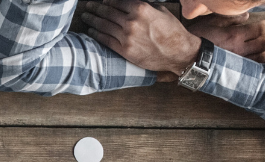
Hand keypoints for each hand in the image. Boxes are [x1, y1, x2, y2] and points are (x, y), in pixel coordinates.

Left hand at [82, 0, 202, 76]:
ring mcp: (127, 37)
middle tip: (88, 6)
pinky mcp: (125, 50)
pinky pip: (106, 40)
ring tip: (85, 16)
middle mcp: (131, 22)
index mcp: (141, 9)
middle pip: (108, 12)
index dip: (107, 1)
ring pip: (104, 26)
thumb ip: (144, 5)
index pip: (117, 1)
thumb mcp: (160, 11)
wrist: (178, 52)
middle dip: (95, 8)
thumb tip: (130, 3)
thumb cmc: (172, 31)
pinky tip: (91, 31)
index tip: (102, 1)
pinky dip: (97, 34)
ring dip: (92, 20)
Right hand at [186, 14, 264, 63]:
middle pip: (262, 44)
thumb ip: (230, 19)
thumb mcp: (212, 22)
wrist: (185, 58)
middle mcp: (239, 49)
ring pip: (260, 57)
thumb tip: (246, 16)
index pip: (256, 29)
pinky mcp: (234, 71)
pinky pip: (252, 70)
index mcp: (234, 36)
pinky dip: (264, 67)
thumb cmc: (196, 38)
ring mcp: (237, 62)